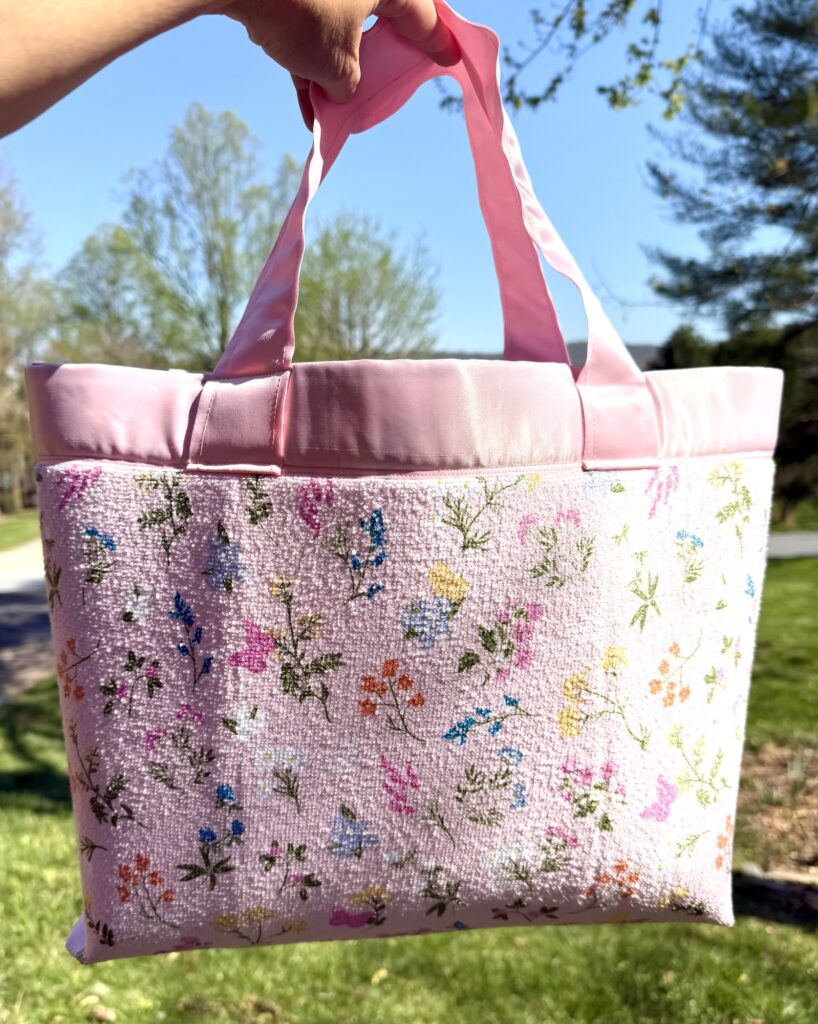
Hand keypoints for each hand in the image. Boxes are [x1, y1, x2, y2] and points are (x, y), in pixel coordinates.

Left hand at [217, 0, 459, 126]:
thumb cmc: (300, 11)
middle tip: (384, 85)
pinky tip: (305, 103)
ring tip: (332, 109)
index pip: (421, 16)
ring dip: (335, 66)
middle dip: (377, 58)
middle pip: (378, 16)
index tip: (449, 59)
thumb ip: (349, 82)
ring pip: (339, 22)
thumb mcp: (335, 63)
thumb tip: (343, 89)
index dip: (435, 45)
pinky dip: (306, 57)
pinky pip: (307, 23)